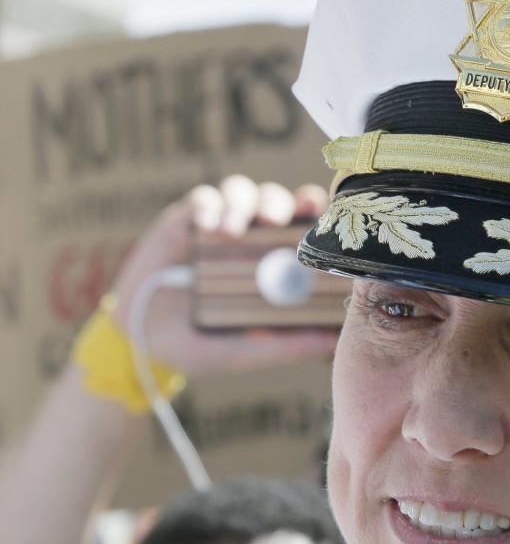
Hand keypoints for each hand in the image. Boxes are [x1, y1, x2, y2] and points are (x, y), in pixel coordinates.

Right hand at [109, 175, 337, 375]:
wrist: (141, 341)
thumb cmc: (201, 346)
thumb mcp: (242, 352)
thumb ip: (283, 346)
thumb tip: (333, 342)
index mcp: (277, 263)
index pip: (306, 228)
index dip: (317, 216)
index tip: (323, 215)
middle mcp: (253, 238)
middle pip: (276, 201)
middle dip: (279, 203)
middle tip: (275, 221)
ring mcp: (219, 225)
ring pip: (241, 191)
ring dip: (242, 203)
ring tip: (232, 230)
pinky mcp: (186, 219)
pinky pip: (202, 198)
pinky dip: (208, 206)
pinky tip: (206, 226)